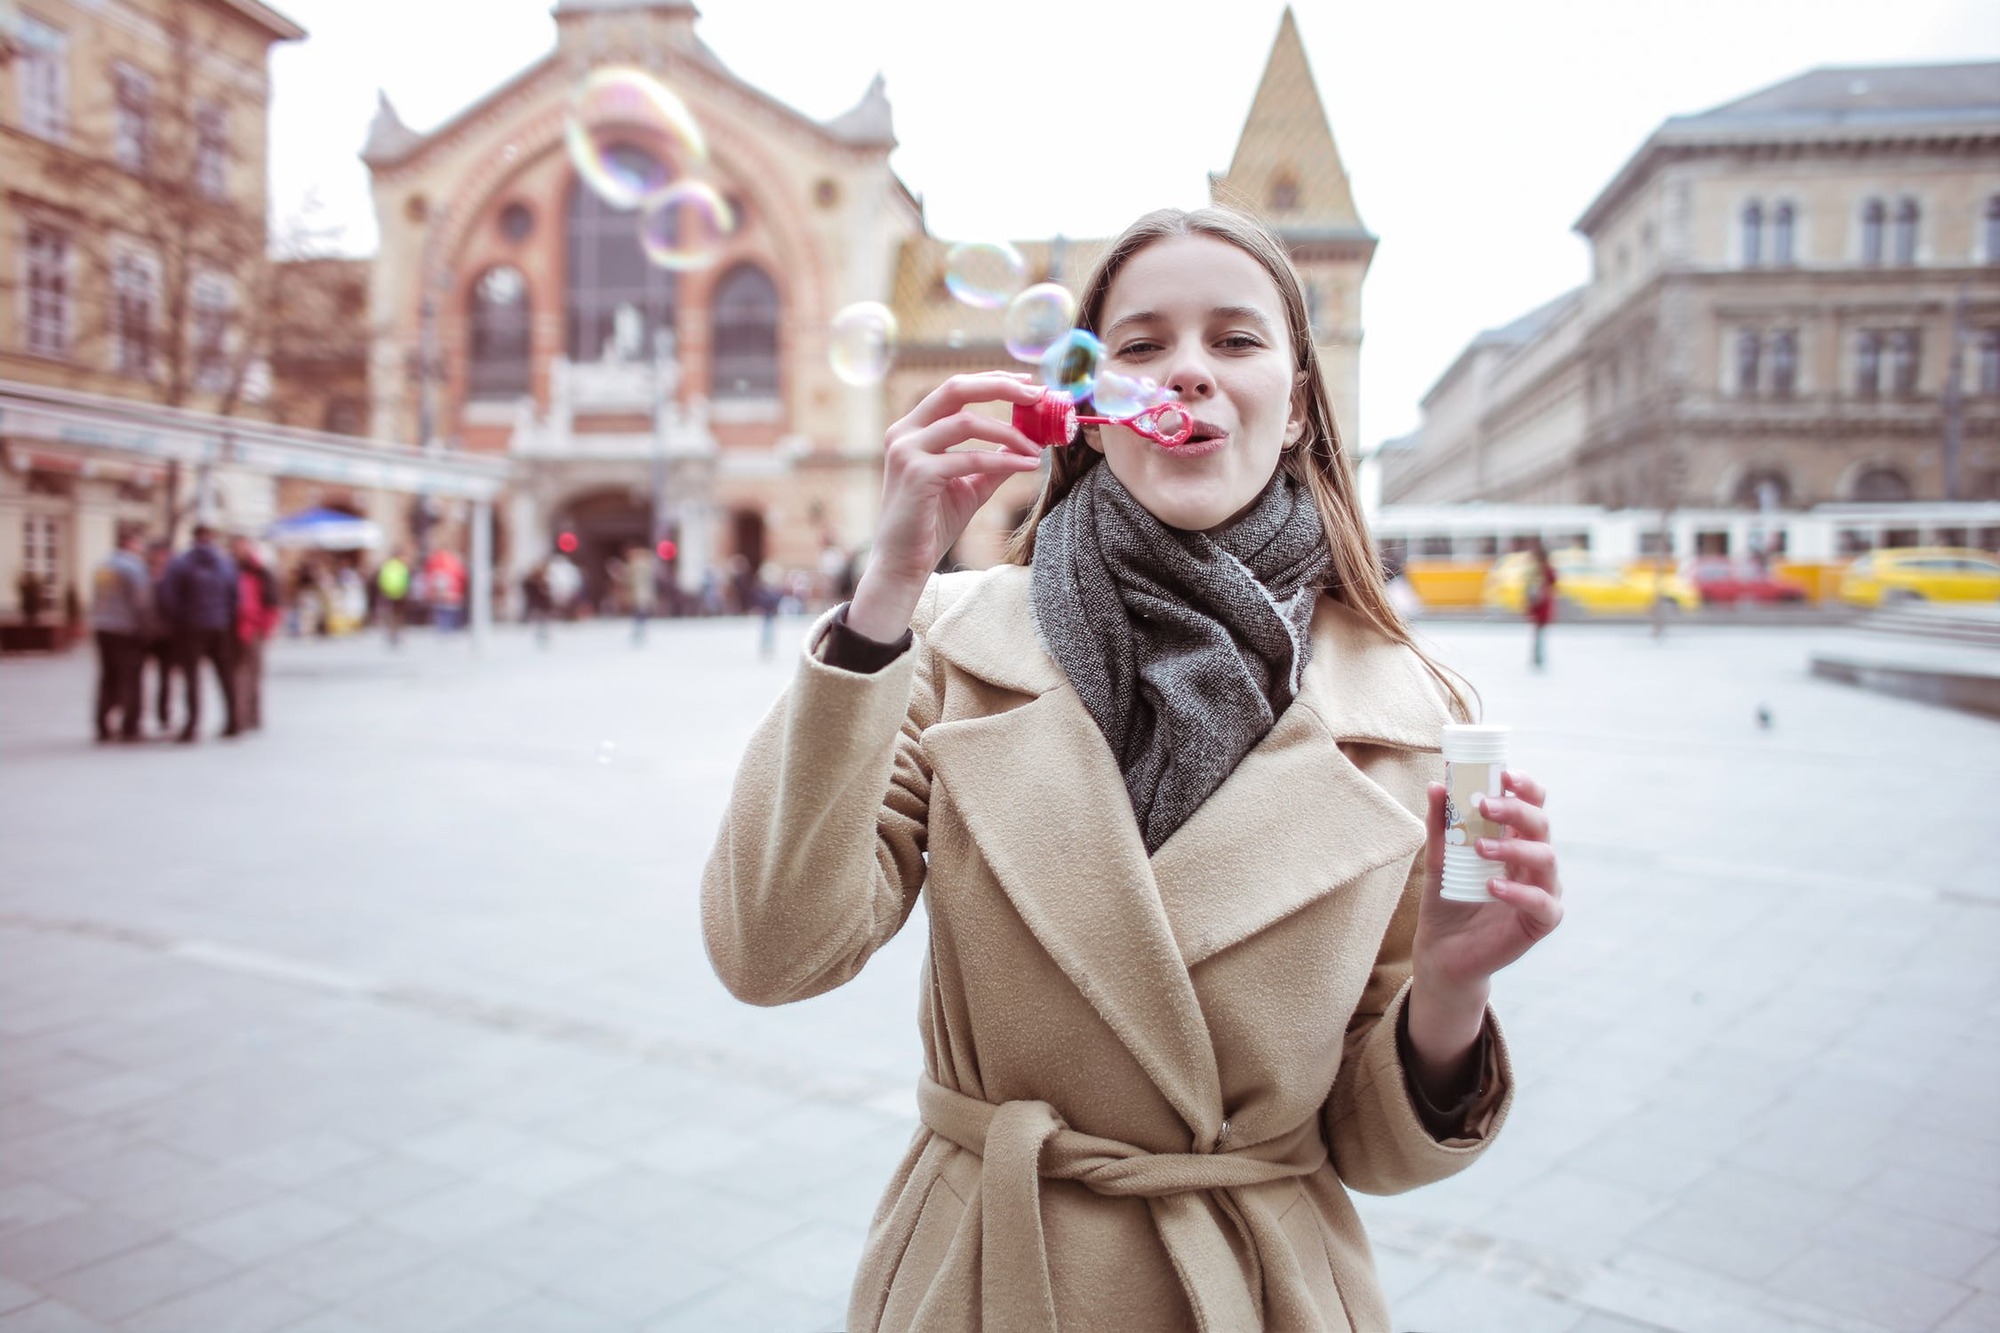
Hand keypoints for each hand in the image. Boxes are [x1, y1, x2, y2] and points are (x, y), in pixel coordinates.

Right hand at [848, 372, 1046, 640]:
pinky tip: (1027, 466)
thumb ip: (993, 461)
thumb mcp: (969, 485)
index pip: (954, 390)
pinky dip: (1004, 460)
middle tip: (1037, 394)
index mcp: (912, 429)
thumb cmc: (932, 524)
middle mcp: (904, 432)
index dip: (992, 381)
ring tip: (1036, 448)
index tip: (1027, 383)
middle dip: (1000, 386)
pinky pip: (970, 459)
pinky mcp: (918, 473)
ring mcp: (907, 451)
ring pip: (967, 423)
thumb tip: (1027, 442)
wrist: (904, 562)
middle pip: (956, 389)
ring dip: (1009, 433)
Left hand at [1413, 769, 1562, 996]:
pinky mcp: (1540, 921)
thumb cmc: (1447, 899)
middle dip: (1516, 809)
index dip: (1526, 786)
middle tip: (1484, 804)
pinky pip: (1543, 903)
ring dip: (1514, 847)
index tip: (1504, 775)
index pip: (1532, 804)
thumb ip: (1440, 825)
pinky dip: (1520, 892)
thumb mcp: (1438, 859)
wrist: (1442, 950)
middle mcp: (1533, 860)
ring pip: (1547, 858)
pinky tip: (1492, 886)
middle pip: (1542, 824)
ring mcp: (1541, 890)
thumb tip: (1435, 786)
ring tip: (1480, 848)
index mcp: (1515, 839)